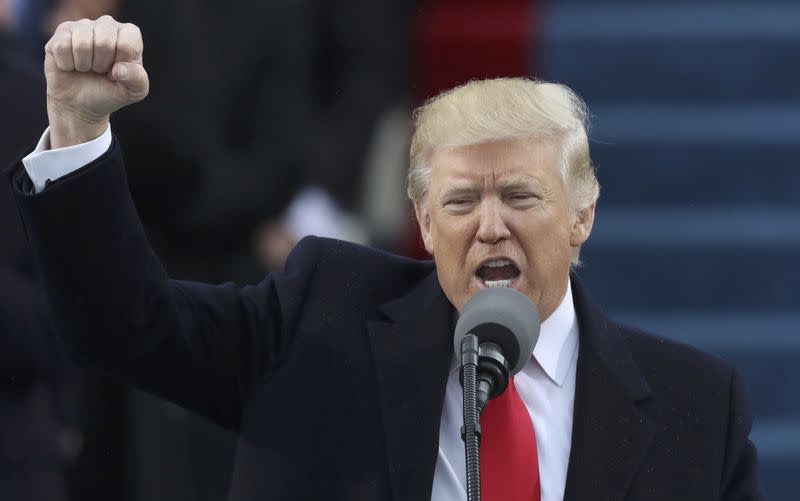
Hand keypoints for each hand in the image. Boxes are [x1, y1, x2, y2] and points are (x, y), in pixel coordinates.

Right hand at [44, 16, 148, 147]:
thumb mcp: (134, 91)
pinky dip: (66, 64)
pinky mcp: (62, 32)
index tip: (117, 71)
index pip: (127, 44)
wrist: (80, 103)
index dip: (120, 64)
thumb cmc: (110, 92)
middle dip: (101, 65)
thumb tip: (119, 69)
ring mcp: (83, 26)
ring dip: (83, 65)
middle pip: (103, 42)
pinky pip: (62, 47)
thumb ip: (137, 79)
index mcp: (129, 34)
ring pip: (81, 44)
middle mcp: (107, 24)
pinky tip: (71, 65)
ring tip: (86, 68)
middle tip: (99, 70)